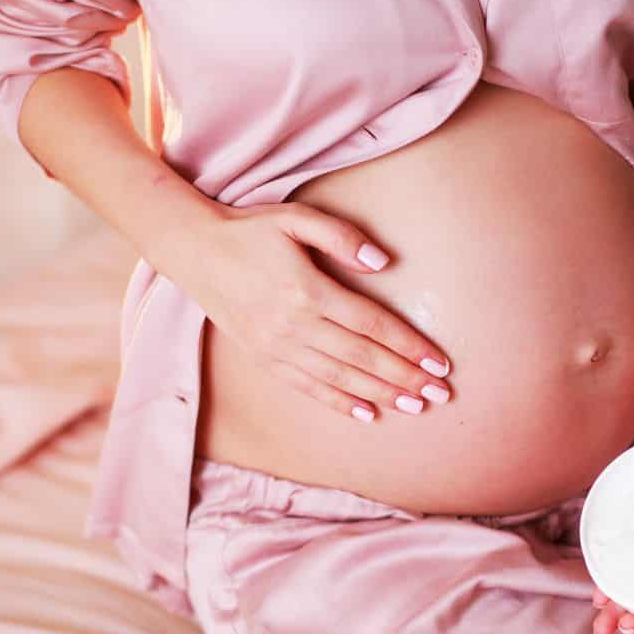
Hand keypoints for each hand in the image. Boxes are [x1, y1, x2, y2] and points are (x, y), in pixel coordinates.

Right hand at [158, 199, 452, 421]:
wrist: (193, 251)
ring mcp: (277, 347)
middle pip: (362, 358)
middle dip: (405, 377)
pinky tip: (367, 413)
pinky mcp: (264, 359)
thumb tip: (383, 262)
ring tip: (414, 406)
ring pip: (339, 378)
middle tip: (440, 394)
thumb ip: (342, 237)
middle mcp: (294, 326)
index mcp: (308, 291)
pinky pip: (308, 388)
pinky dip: (339, 403)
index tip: (440, 362)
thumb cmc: (249, 230)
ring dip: (380, 394)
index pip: (372, 325)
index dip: (409, 345)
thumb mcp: (295, 219)